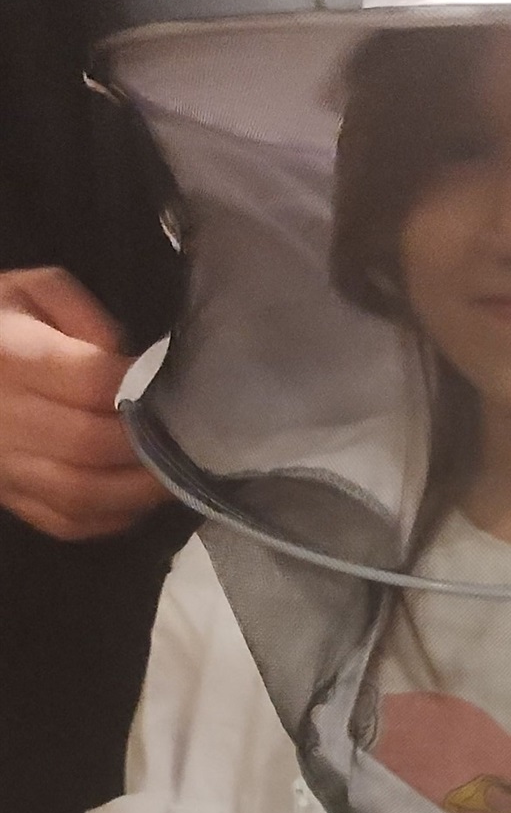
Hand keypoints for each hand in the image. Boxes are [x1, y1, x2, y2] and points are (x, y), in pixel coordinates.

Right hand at [0, 266, 166, 537]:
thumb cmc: (1, 324)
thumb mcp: (36, 290)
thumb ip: (85, 314)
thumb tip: (127, 361)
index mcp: (12, 357)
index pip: (91, 384)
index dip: (140, 393)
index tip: (174, 394)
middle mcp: (3, 417)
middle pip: (89, 444)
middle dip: (146, 449)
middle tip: (190, 445)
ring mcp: (3, 465)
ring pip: (80, 494)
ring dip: (137, 493)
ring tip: (175, 478)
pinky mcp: (10, 497)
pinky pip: (66, 522)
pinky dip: (111, 519)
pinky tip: (138, 501)